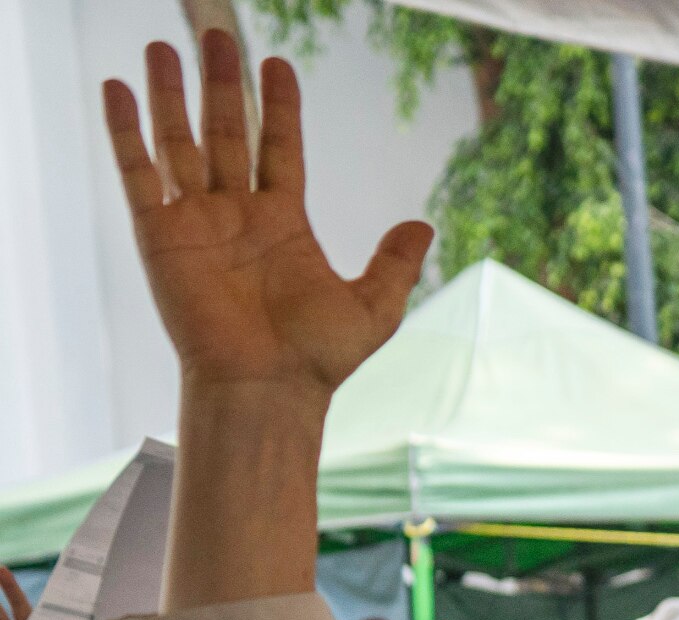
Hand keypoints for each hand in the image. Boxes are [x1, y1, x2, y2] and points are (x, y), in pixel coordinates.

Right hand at [100, 35, 428, 409]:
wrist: (267, 387)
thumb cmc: (317, 359)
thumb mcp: (374, 307)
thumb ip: (395, 263)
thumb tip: (423, 226)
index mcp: (284, 224)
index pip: (279, 148)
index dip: (279, 107)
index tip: (277, 64)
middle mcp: (236, 214)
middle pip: (226, 132)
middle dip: (221, 83)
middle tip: (217, 33)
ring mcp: (196, 221)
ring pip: (180, 141)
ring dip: (172, 93)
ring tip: (164, 45)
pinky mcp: (160, 234)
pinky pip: (138, 172)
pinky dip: (125, 131)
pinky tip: (116, 89)